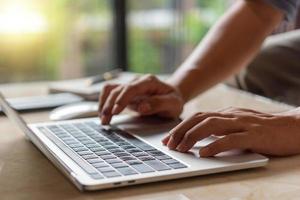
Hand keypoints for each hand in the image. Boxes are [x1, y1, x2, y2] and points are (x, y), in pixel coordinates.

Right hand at [99, 74, 183, 124]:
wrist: (172, 96)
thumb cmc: (173, 100)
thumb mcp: (173, 104)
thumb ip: (158, 104)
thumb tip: (142, 107)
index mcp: (149, 82)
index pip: (131, 88)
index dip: (122, 99)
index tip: (115, 111)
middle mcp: (137, 81)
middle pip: (118, 89)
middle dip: (109, 104)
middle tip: (105, 120)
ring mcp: (129, 86)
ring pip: (111, 90)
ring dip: (104, 103)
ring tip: (103, 119)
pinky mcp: (124, 92)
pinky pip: (109, 92)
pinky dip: (103, 102)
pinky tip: (103, 114)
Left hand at [162, 107, 299, 156]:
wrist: (294, 127)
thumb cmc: (265, 129)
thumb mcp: (239, 126)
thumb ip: (222, 129)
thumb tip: (201, 138)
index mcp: (227, 113)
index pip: (198, 116)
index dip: (180, 126)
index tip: (168, 138)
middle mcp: (232, 116)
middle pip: (199, 119)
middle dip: (181, 131)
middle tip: (169, 145)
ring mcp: (243, 124)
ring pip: (211, 126)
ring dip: (192, 137)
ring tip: (181, 148)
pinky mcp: (254, 135)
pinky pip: (231, 139)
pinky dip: (215, 145)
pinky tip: (204, 153)